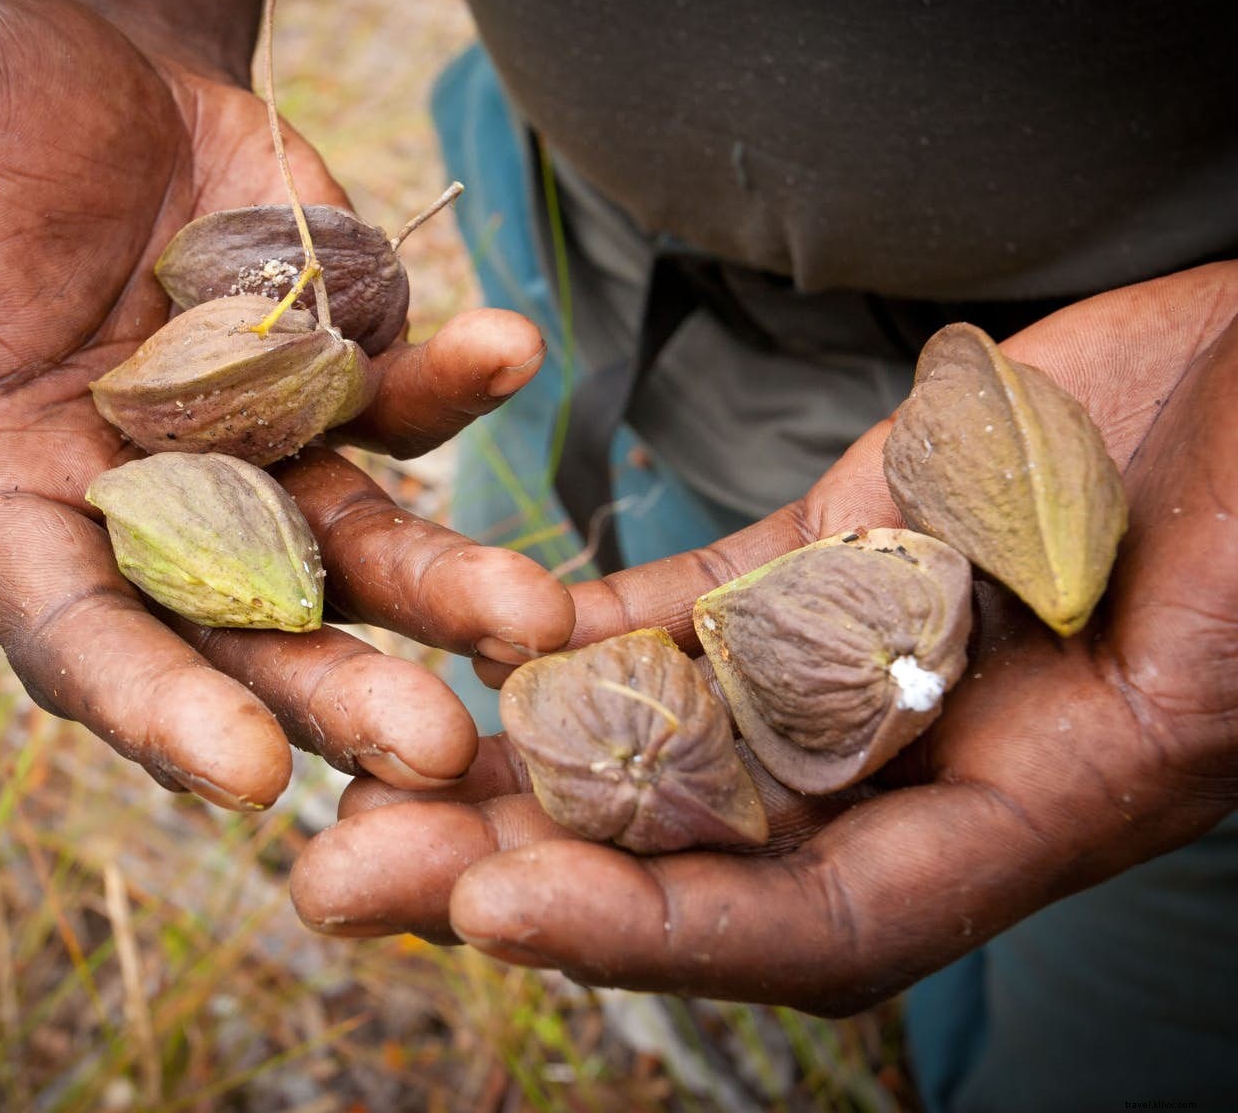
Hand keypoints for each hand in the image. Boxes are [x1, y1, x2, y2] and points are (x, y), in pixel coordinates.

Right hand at [0, 0, 571, 808]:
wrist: (86, 72)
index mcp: (10, 494)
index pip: (77, 630)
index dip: (153, 706)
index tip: (243, 776)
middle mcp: (141, 505)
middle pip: (244, 628)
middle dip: (334, 689)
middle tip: (435, 749)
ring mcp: (255, 453)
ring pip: (354, 550)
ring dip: (443, 587)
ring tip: (533, 619)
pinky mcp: (336, 381)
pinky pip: (403, 402)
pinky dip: (455, 385)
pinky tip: (509, 347)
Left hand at [291, 262, 1237, 1013]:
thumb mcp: (1222, 621)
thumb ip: (1111, 709)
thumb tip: (985, 766)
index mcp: (1032, 811)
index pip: (816, 918)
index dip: (655, 928)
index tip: (488, 904)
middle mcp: (922, 759)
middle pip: (693, 850)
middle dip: (510, 868)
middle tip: (334, 876)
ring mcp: (865, 652)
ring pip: (662, 735)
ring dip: (504, 760)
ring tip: (347, 770)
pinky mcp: (835, 553)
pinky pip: (686, 609)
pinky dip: (583, 632)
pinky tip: (476, 638)